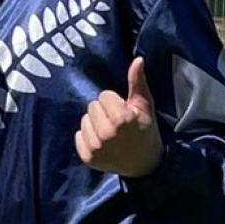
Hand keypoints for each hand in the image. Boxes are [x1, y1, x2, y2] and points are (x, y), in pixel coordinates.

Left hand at [75, 58, 163, 179]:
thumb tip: (138, 59)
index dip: (115, 102)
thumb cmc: (146, 131)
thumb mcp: (145, 106)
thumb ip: (137, 82)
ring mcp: (96, 148)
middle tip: (117, 123)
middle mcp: (106, 135)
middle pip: (92, 106)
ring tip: (110, 133)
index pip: (104, 96)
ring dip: (95, 123)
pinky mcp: (88, 157)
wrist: (144, 164)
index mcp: (121, 120)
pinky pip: (78, 135)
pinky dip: (88, 137)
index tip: (125, 112)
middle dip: (104, 111)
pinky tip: (102, 143)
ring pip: (84, 120)